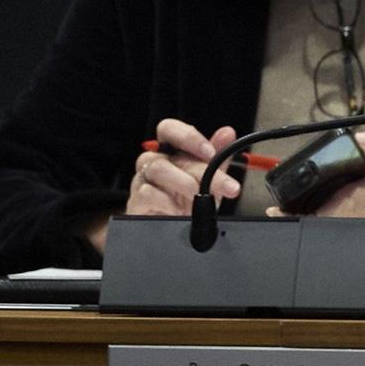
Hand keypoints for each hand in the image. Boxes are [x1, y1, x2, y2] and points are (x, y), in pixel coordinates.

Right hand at [90, 120, 242, 254]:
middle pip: (170, 154)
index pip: (169, 129)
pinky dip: (167, 202)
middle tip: (225, 186)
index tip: (210, 152)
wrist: (175, 236)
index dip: (188, 137)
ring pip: (157, 168)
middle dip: (201, 169)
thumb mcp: (209, 182)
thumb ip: (217, 159)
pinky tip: (179, 211)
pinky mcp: (136, 201)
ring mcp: (142, 181)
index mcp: (170, 153)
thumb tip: (228, 132)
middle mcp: (154, 162)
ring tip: (198, 196)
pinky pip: (147, 193)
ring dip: (183, 182)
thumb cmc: (188, 205)